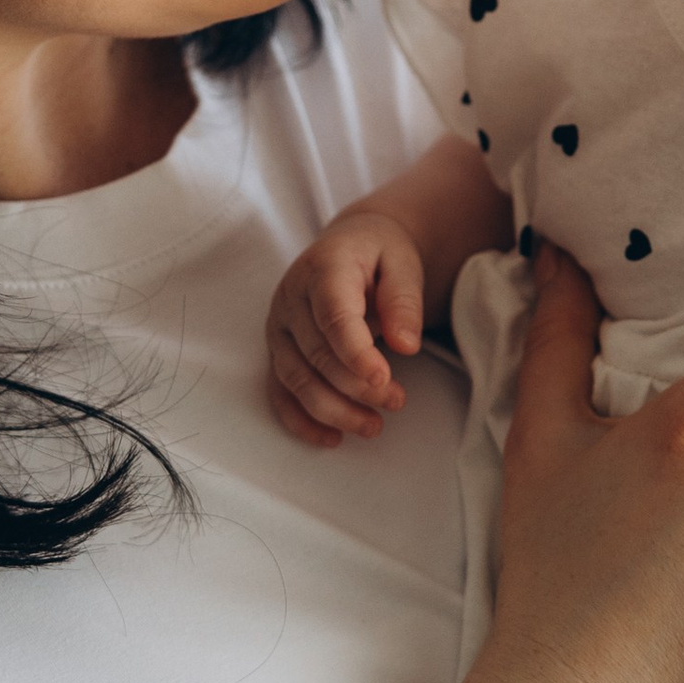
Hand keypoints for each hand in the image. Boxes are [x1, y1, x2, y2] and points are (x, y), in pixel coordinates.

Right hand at [267, 211, 427, 445]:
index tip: (383, 379)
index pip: (333, 317)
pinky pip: (279, 391)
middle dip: (357, 388)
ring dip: (334, 410)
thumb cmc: (379, 253)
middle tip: (397, 401)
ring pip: (296, 379)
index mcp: (323, 269)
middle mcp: (291, 298)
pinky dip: (301, 419)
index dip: (356, 353)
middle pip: (317, 355)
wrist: (352, 244)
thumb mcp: (403, 262)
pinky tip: (331, 438)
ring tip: (373, 426)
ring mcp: (279, 326)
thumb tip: (405, 346)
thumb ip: (404, 300)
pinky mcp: (278, 349)